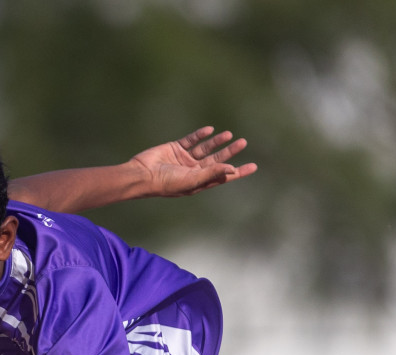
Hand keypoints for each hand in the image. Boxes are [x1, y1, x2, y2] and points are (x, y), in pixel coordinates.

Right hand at [128, 126, 257, 198]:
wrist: (142, 174)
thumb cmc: (166, 183)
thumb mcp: (192, 180)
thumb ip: (212, 173)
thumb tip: (232, 169)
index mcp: (198, 181)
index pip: (222, 176)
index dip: (238, 172)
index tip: (253, 166)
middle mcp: (193, 170)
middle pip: (216, 159)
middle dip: (229, 152)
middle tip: (243, 142)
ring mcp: (184, 159)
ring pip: (205, 148)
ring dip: (217, 141)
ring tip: (229, 134)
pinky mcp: (175, 148)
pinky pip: (191, 140)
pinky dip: (200, 135)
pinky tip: (209, 130)